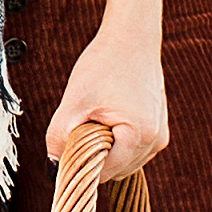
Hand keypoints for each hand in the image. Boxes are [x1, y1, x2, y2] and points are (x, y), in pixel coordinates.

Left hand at [46, 19, 167, 182]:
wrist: (131, 38)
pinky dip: (115, 142)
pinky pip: (130, 151)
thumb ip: (59, 138)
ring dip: (105, 150)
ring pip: (122, 163)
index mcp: (140, 136)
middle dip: (93, 156)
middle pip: (113, 172)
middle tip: (83, 123)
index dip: (80, 164)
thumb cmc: (104, 64)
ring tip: (98, 116)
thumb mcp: (74, 102)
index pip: (102, 174)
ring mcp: (160, 136)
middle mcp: (156, 141)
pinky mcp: (158, 130)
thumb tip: (52, 170)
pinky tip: (109, 116)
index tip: (68, 143)